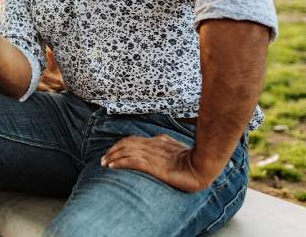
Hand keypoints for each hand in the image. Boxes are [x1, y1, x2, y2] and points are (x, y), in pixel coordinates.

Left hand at [100, 134, 215, 192]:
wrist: (202, 166)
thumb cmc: (193, 160)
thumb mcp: (176, 148)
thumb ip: (166, 144)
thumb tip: (160, 139)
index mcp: (157, 141)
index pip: (133, 140)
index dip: (120, 145)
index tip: (112, 153)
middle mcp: (152, 145)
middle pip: (126, 144)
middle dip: (112, 151)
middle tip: (102, 160)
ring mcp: (152, 154)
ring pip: (126, 151)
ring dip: (112, 157)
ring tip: (104, 164)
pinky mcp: (153, 165)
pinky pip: (132, 161)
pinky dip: (120, 163)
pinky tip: (112, 167)